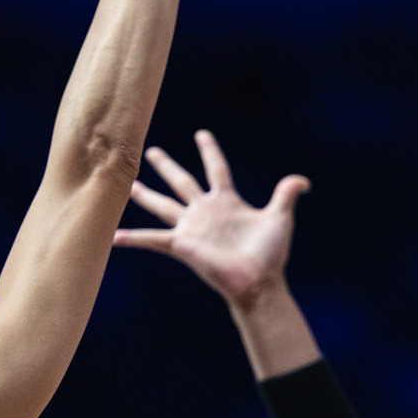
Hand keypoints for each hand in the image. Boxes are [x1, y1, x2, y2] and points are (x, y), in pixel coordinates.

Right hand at [114, 130, 309, 308]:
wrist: (259, 282)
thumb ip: (286, 194)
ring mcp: (192, 228)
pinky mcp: (183, 245)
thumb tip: (304, 181)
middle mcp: (206, 212)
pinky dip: (133, 239)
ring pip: (163, 206)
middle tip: (153, 151)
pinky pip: (153, 240)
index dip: (209, 151)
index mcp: (227, 202)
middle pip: (183, 182)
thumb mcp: (279, 217)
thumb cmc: (269, 254)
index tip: (201, 134)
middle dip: (168, 166)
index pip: (217, 169)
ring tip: (128, 184)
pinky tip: (113, 237)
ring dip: (146, 196)